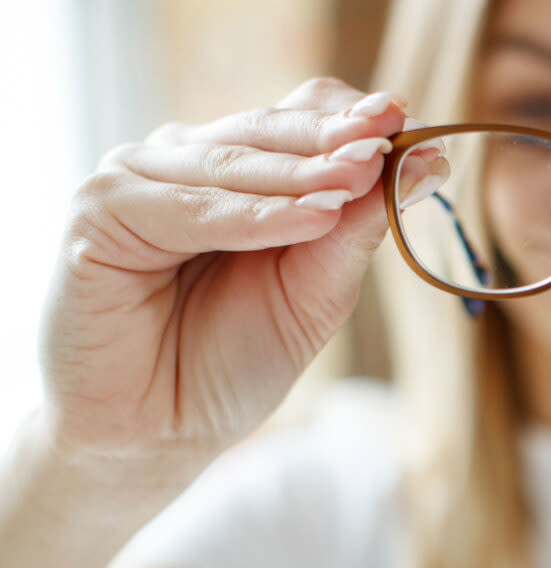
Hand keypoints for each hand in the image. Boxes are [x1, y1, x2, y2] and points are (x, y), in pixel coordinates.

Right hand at [38, 77, 410, 469]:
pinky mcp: (99, 210)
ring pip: (235, 162)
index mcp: (235, 173)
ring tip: (365, 171)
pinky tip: (314, 217)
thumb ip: (354, 229)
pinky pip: (189, 206)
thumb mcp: (315, 293)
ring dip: (306, 170)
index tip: (418, 127)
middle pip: (269, 129)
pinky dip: (254, 215)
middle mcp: (184, 162)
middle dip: (339, 136)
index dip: (355, 119)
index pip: (298, 118)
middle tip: (396, 131)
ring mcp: (136, 178)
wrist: (156, 433)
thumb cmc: (230, 362)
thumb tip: (419, 163)